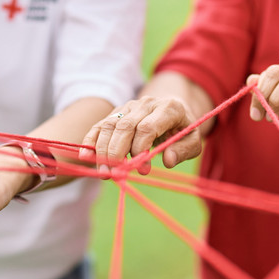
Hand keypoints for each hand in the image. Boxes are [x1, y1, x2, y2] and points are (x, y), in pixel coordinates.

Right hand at [79, 97, 203, 172]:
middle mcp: (146, 104)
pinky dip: (91, 140)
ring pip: (111, 125)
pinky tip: (85, 156)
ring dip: (103, 150)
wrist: (172, 108)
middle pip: (126, 126)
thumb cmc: (182, 129)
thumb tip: (167, 160)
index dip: (141, 149)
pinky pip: (101, 125)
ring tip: (103, 172)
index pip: (148, 127)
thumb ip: (183, 150)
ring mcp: (129, 106)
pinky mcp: (117, 113)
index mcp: (168, 108)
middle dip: (117, 152)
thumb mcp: (193, 140)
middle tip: (114, 174)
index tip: (143, 170)